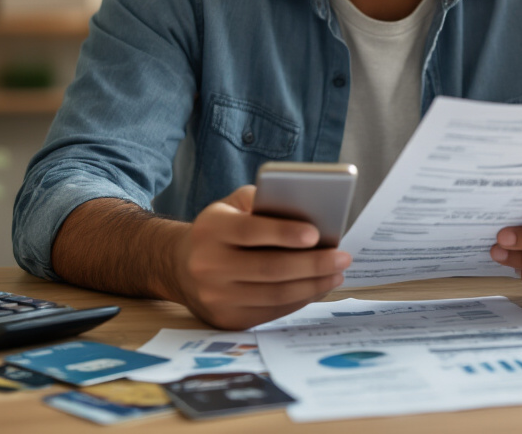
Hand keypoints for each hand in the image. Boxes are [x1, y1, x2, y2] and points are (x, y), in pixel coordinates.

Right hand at [175, 185, 350, 328]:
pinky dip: (299, 299)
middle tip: (342, 257)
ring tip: (337, 273)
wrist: (179, 267)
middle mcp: (208, 266)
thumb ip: (261, 202)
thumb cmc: (219, 230)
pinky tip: (318, 287)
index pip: (250, 231)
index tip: (316, 233)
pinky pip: (271, 311)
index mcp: (210, 231)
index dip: (284, 233)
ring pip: (274, 294)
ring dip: (312, 285)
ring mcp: (216, 298)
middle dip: (312, 264)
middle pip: (269, 268)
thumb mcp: (230, 206)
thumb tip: (307, 214)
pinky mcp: (227, 319)